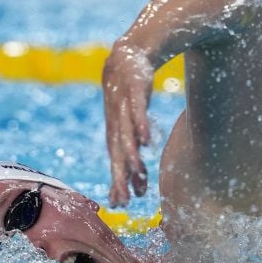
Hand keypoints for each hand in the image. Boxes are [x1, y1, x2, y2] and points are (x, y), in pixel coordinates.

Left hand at [102, 45, 154, 206]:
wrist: (126, 57)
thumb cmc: (128, 100)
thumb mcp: (129, 130)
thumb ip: (133, 158)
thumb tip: (138, 188)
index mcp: (114, 135)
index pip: (115, 164)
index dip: (117, 184)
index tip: (121, 205)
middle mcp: (116, 124)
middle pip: (117, 155)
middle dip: (119, 177)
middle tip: (123, 198)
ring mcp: (124, 108)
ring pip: (127, 135)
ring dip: (131, 154)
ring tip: (138, 172)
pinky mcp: (135, 92)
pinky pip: (138, 112)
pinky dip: (141, 126)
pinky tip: (147, 141)